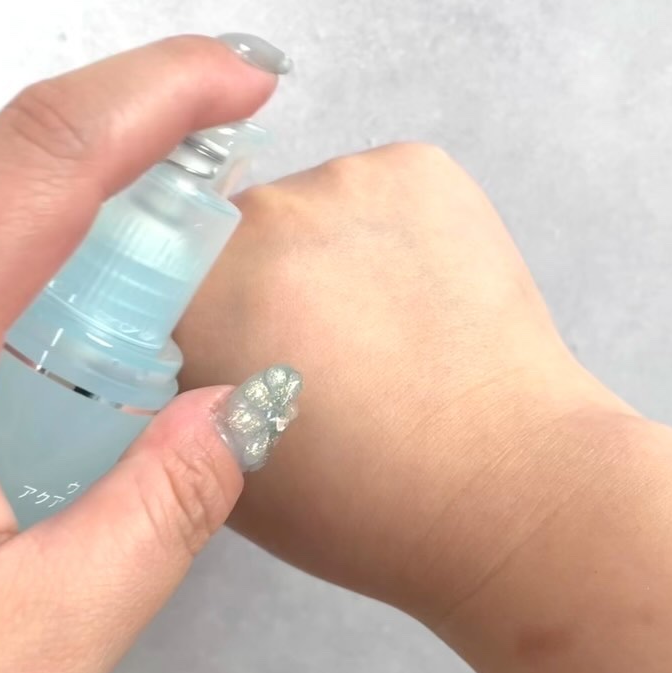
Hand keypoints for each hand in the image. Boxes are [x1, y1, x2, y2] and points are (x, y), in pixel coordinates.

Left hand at [0, 36, 279, 672]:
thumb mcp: (36, 635)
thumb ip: (157, 517)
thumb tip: (248, 410)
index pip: (45, 167)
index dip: (158, 96)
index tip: (244, 78)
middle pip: (25, 171)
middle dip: (142, 154)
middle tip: (225, 180)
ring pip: (7, 216)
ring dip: (107, 216)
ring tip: (178, 257)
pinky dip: (67, 265)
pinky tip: (108, 319)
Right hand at [178, 145, 671, 672]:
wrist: (505, 484)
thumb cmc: (360, 504)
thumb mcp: (227, 464)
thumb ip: (185, 387)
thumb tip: (200, 329)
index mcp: (202, 296)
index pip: (167, 278)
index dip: (204, 313)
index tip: (243, 347)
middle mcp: (267, 215)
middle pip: (238, 233)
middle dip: (264, 279)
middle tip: (318, 340)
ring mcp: (350, 178)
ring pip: (310, 207)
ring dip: (327, 251)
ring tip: (383, 319)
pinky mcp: (423, 168)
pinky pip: (375, 190)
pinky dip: (385, 230)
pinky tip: (423, 290)